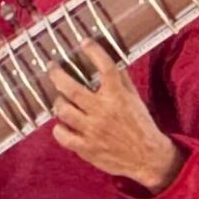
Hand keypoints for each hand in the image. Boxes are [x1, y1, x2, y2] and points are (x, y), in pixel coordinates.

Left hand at [47, 40, 181, 190]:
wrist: (148, 157)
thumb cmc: (139, 125)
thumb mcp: (134, 100)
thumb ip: (121, 81)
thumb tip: (110, 61)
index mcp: (118, 97)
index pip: (106, 68)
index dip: (94, 51)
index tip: (84, 41)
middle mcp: (103, 111)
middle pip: (72, 89)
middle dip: (57, 75)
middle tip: (51, 67)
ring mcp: (92, 130)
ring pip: (63, 111)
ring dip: (58, 102)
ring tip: (59, 99)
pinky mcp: (86, 148)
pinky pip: (62, 135)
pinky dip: (59, 128)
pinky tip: (62, 125)